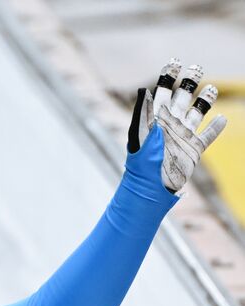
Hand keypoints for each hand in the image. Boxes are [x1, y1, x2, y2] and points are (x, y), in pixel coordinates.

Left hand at [127, 58, 226, 191]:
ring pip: (198, 112)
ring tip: (211, 89)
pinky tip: (222, 119)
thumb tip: (146, 90)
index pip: (164, 91)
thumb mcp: (141, 133)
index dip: (169, 76)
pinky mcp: (194, 149)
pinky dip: (216, 127)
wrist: (151, 186)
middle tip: (196, 68)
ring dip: (205, 100)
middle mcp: (172, 123)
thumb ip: (144, 111)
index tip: (175, 62)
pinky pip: (208, 135)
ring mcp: (184, 135)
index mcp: (158, 117)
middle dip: (189, 81)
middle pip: (183, 96)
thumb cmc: (142, 161)